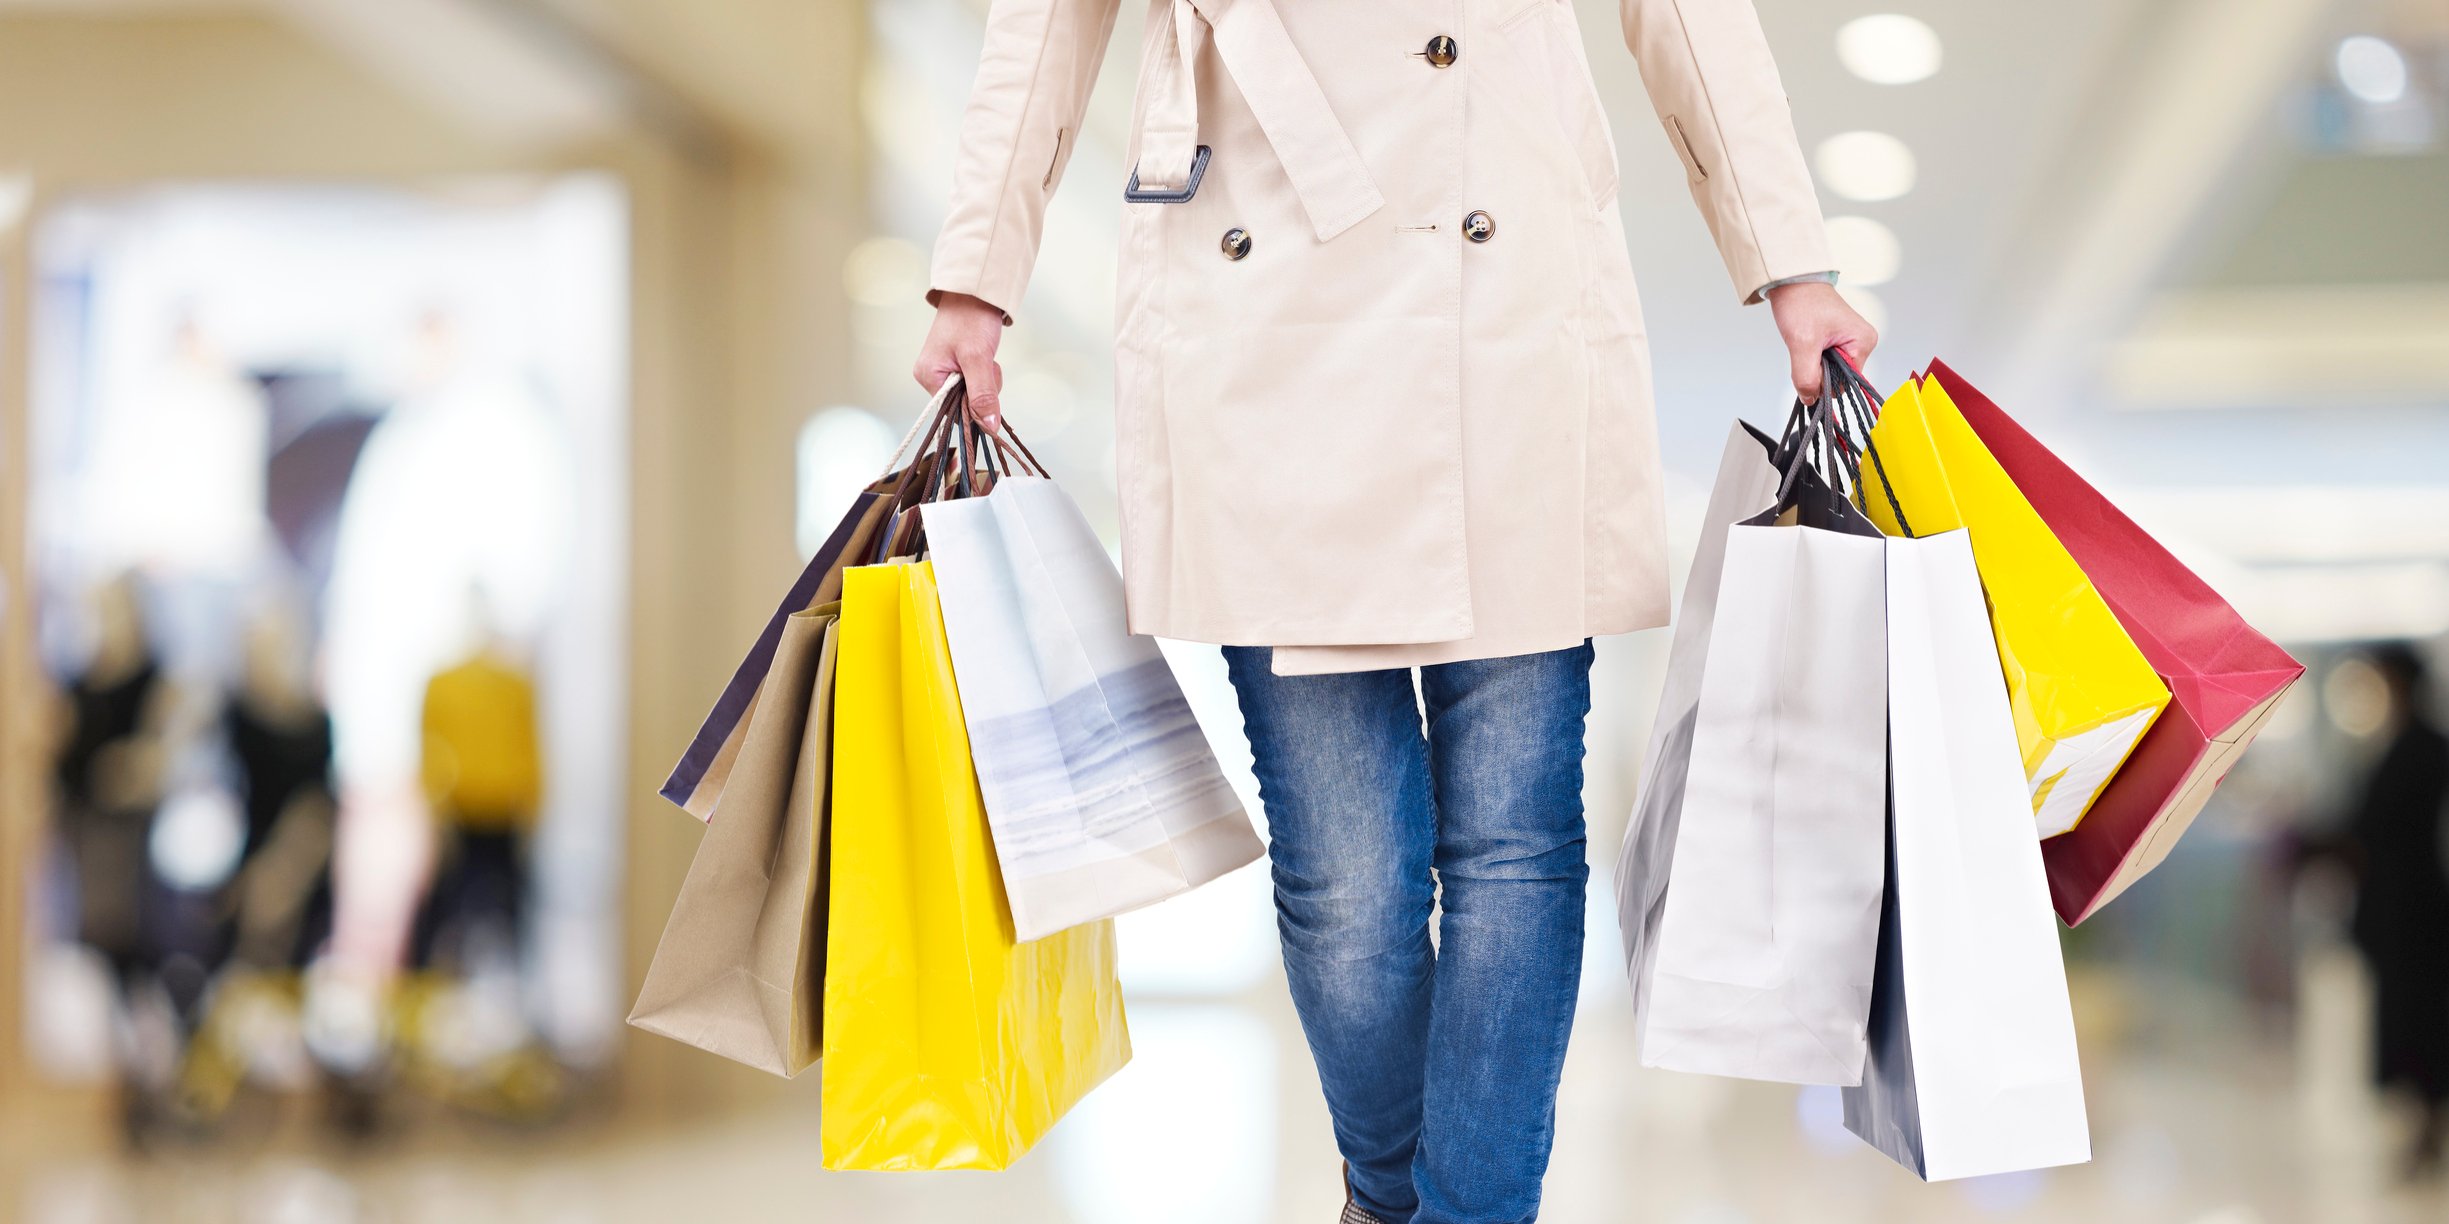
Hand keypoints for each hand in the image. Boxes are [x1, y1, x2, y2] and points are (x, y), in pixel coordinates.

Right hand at [914, 292, 1008, 429]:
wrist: (976, 292)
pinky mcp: (957, 365)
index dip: (974, 408)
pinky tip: (985, 358)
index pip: (953, 412)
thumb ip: (983, 394)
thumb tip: (988, 427)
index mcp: (929, 376)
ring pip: (974, 393)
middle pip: (964, 404)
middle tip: (987, 365)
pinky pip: (976, 381)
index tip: (988, 393)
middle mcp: (932, 376)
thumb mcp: (978, 358)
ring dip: (987, 380)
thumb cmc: (971, 318)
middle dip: (983, 390)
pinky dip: (985, 373)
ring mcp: (945, 370)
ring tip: (986, 357)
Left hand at [1765, 280, 1876, 399]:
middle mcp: (1862, 342)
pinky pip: (1826, 362)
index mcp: (1863, 342)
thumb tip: (1810, 399)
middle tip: (1804, 353)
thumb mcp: (1802, 343)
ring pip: (1830, 371)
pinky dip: (1812, 359)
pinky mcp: (1838, 340)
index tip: (1808, 374)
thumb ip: (1806, 376)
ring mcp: (1850, 342)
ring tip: (1805, 344)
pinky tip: (1807, 344)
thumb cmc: (1802, 302)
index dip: (1825, 385)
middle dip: (1818, 374)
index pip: (1846, 383)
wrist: (1791, 282)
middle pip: (1838, 378)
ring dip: (1813, 365)